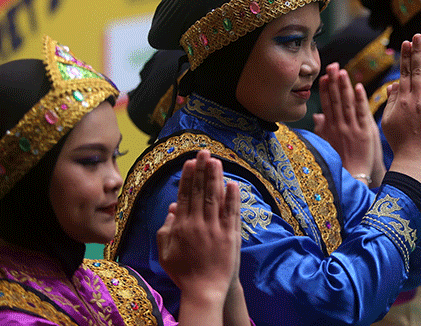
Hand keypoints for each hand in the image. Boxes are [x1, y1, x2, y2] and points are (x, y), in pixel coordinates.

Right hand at [157, 150, 239, 315]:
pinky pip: (231, 212)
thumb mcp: (165, 252)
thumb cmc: (184, 272)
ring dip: (215, 178)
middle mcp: (198, 224)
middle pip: (200, 192)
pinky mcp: (230, 235)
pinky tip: (232, 183)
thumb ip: (166, 229)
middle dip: (202, 170)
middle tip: (203, 152)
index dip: (188, 177)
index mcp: (181, 227)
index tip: (189, 162)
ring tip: (215, 160)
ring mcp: (215, 229)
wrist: (205, 290)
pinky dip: (232, 197)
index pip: (185, 196)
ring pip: (215, 198)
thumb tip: (173, 207)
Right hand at [314, 63, 385, 186]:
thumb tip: (317, 116)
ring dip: (344, 87)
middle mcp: (339, 126)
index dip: (325, 90)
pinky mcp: (364, 133)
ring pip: (347, 103)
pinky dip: (359, 100)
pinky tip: (358, 88)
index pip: (326, 104)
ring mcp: (351, 128)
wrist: (353, 178)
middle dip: (333, 82)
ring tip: (342, 71)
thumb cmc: (341, 162)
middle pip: (335, 100)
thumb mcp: (327, 145)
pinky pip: (361, 113)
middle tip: (331, 66)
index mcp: (330, 129)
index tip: (323, 76)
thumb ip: (322, 130)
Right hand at [382, 34, 420, 187]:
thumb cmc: (400, 142)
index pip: (404, 73)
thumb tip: (393, 85)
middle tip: (419, 35)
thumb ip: (391, 102)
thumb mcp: (388, 122)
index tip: (406, 43)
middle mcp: (416, 100)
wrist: (415, 160)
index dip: (405, 57)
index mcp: (401, 101)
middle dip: (418, 51)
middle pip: (417, 71)